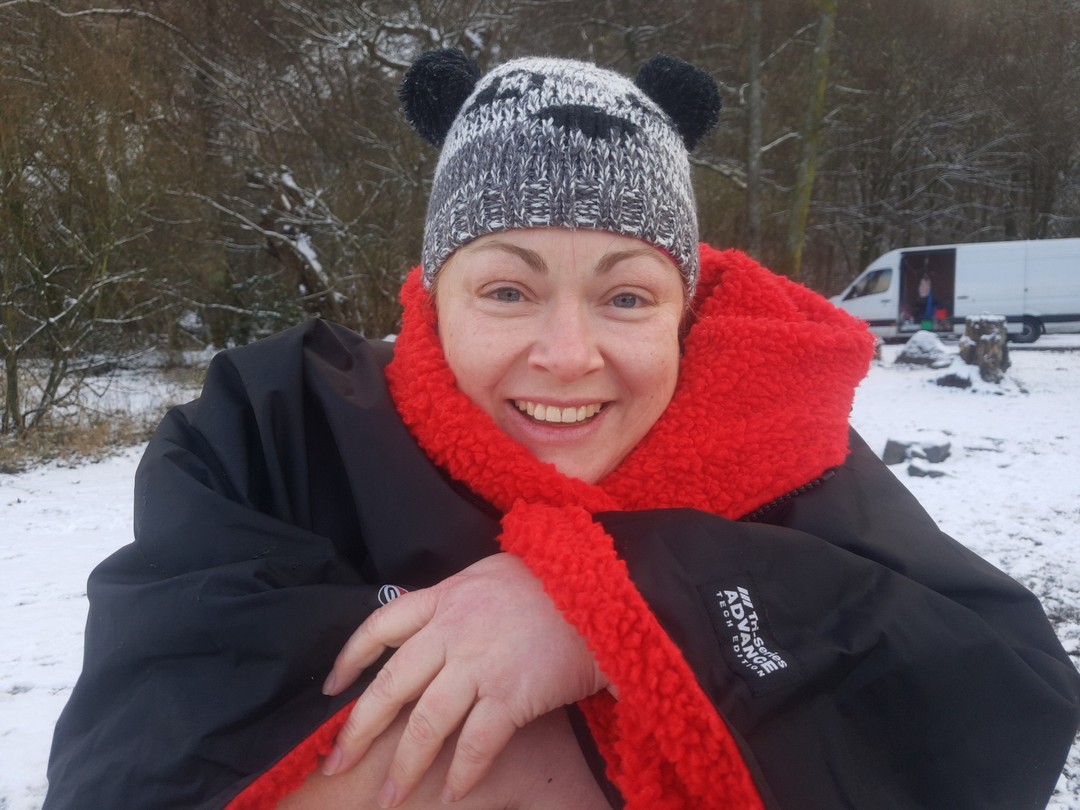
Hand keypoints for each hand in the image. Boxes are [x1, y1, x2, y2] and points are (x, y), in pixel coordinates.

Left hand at [320, 552, 608, 806]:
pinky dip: (462, 772)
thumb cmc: (553, 581)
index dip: (350, 657)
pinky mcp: (512, 692)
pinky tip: (454, 795)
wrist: (603, 590)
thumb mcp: (491, 575)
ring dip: (404, 764)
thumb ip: (455, 599)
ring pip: (427, 721)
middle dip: (358, 729)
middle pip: (391, 684)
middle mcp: (453, 630)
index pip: (380, 624)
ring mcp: (481, 662)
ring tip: (388, 797)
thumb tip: (427, 622)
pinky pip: (477, 742)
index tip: (331, 688)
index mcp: (446, 597)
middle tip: (335, 763)